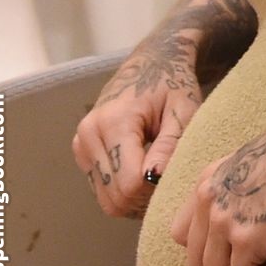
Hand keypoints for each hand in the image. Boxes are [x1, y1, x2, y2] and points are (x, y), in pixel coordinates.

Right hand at [72, 42, 202, 218]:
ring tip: (158, 178)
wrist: (151, 64)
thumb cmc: (173, 85)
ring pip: (105, 200)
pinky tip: (143, 175)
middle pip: (115, 196)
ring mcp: (81, 145)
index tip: (175, 175)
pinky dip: (123, 193)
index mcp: (115, 121)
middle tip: (169, 181)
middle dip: (144, 198)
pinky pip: (101, 190)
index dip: (156, 189)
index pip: (130, 182)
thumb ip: (170, 144)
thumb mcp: (184, 109)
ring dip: (133, 200)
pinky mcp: (81, 153)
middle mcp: (90, 134)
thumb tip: (155, 179)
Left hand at [171, 107, 265, 265]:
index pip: (184, 231)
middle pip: (196, 258)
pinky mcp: (245, 242)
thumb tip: (249, 211)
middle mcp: (209, 199)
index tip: (232, 252)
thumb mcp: (257, 160)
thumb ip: (239, 186)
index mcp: (211, 178)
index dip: (207, 247)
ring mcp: (224, 221)